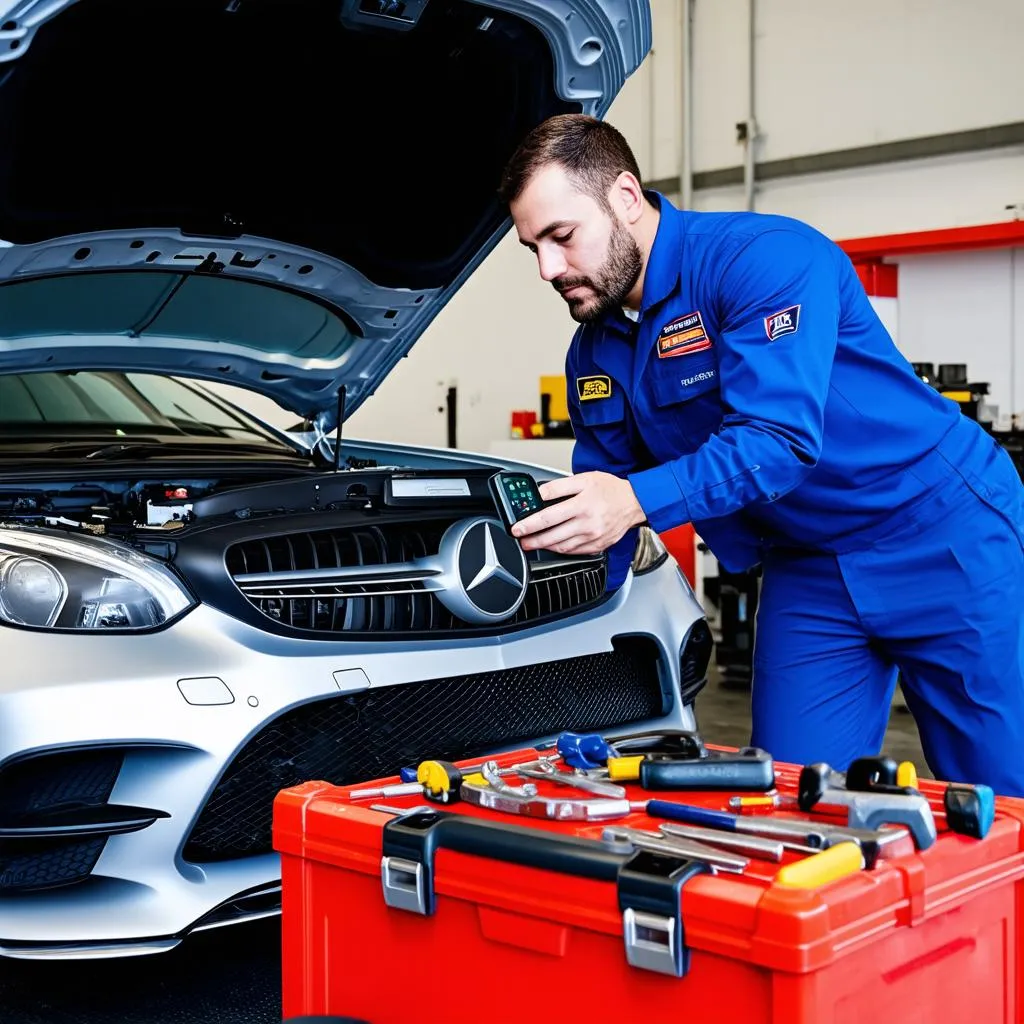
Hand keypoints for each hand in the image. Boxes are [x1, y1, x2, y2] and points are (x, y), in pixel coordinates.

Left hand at [510, 471, 645, 553]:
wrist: (635, 502)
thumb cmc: (610, 489)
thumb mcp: (583, 479)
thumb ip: (559, 487)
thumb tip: (539, 494)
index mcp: (581, 505)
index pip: (548, 517)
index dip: (529, 525)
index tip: (517, 528)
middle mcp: (587, 524)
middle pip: (552, 537)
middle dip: (533, 541)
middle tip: (521, 540)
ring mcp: (593, 538)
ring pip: (562, 548)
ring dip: (545, 547)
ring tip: (534, 543)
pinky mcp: (597, 546)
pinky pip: (574, 552)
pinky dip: (561, 550)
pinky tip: (554, 545)